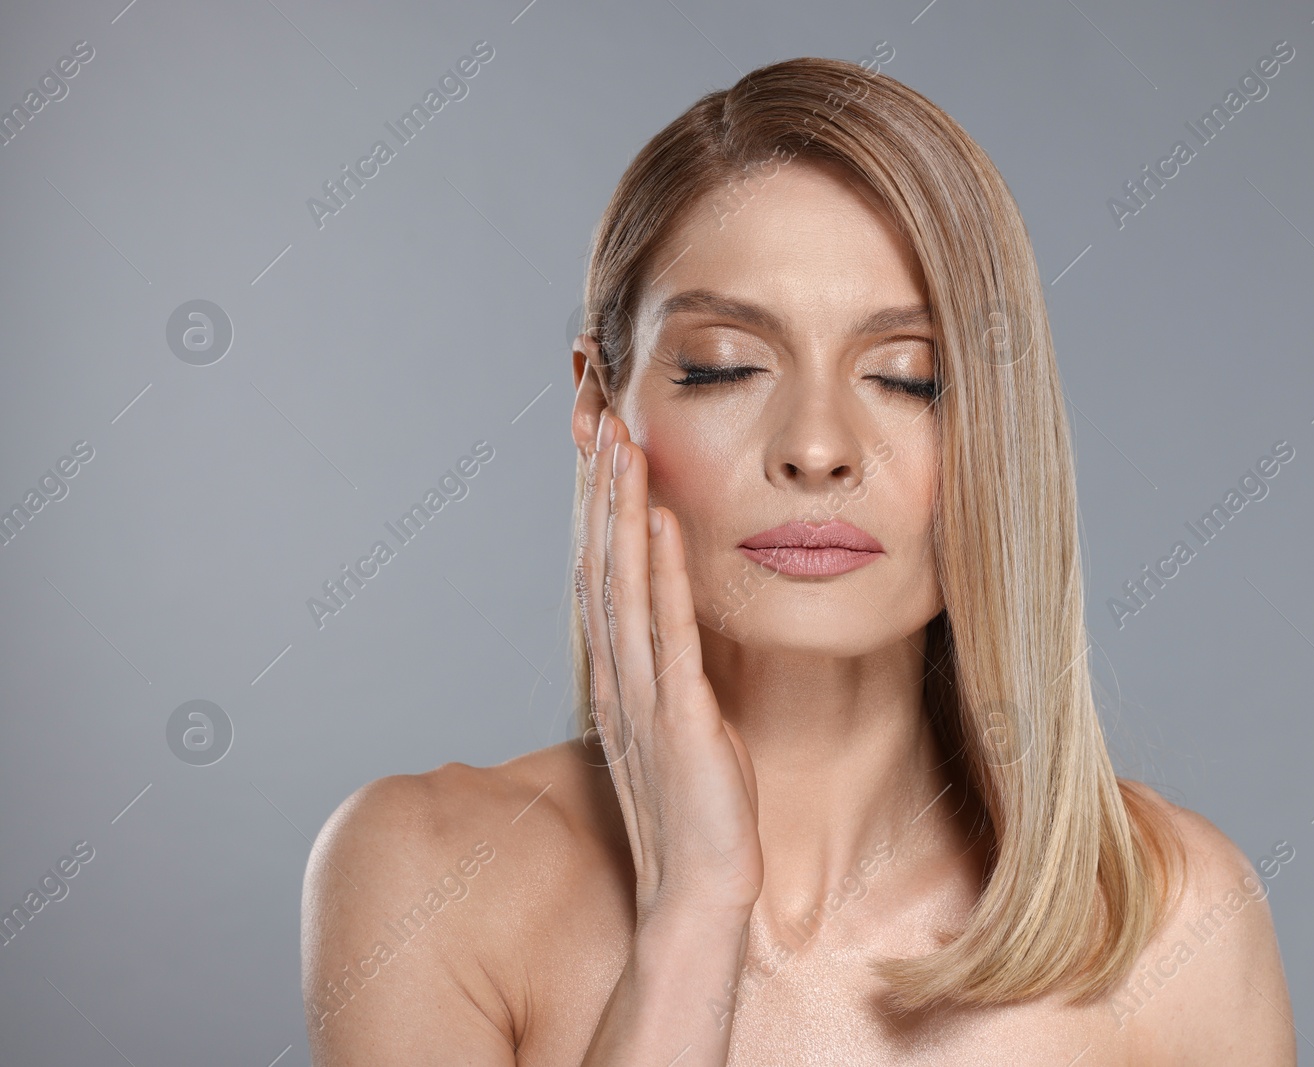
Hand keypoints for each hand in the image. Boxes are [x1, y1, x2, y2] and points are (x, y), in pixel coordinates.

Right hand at [577, 411, 763, 926]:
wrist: (701, 892)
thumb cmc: (699, 814)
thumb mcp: (681, 729)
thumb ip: (670, 678)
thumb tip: (676, 633)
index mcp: (620, 681)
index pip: (602, 580)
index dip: (600, 515)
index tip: (605, 455)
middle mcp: (621, 681)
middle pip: (602, 568)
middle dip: (602, 494)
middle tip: (601, 423)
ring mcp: (645, 699)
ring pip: (627, 587)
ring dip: (625, 514)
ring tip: (626, 449)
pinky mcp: (681, 720)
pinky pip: (671, 633)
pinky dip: (666, 575)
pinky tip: (666, 524)